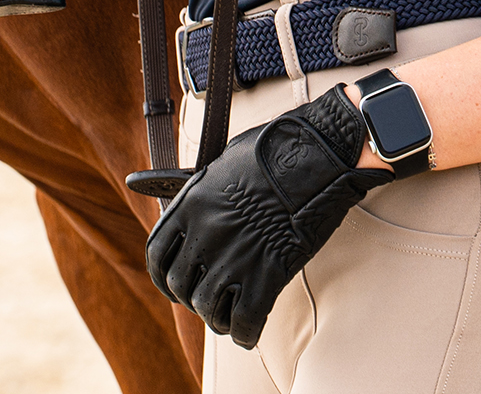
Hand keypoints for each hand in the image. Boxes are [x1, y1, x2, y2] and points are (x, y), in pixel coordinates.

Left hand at [145, 85, 392, 347]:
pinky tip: (249, 331)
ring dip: (217, 317)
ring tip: (229, 316)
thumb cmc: (278, 148)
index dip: (162, 276)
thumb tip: (170, 193)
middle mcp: (205, 233)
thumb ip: (202, 188)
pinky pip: (244, 323)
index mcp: (192, 202)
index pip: (158, 253)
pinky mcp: (266, 276)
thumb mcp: (227, 160)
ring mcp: (234, 257)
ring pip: (208, 308)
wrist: (322, 152)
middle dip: (193, 297)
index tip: (173, 285)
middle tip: (210, 298)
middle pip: (182, 286)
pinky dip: (244, 333)